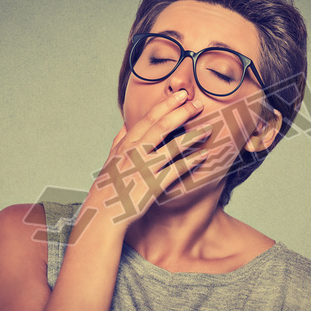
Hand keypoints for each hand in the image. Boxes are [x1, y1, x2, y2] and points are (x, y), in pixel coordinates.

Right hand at [88, 89, 210, 227]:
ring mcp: (144, 168)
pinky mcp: (153, 185)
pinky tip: (204, 156)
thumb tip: (126, 124)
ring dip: (193, 135)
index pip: (149, 118)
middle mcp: (134, 152)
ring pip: (172, 146)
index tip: (183, 95)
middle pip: (162, 126)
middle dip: (183, 112)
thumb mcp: (110, 159)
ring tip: (208, 128)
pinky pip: (176, 170)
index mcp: (125, 144)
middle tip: (199, 104)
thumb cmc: (107, 187)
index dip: (168, 104)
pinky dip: (191, 162)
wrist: (102, 214)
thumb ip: (119, 141)